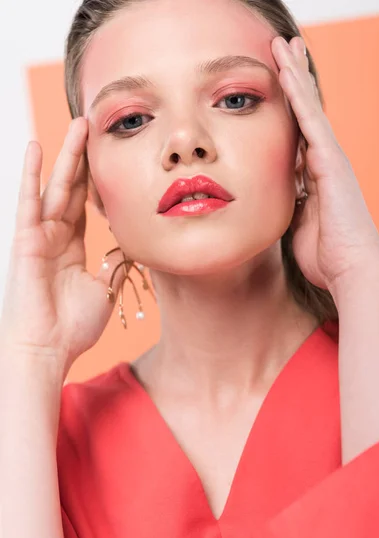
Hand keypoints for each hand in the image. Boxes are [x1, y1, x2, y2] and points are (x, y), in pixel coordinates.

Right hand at [0, 118, 124, 373]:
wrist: (48, 349)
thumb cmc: (73, 326)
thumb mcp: (104, 290)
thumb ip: (114, 265)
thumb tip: (131, 249)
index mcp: (73, 248)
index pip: (87, 205)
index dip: (98, 181)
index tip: (111, 156)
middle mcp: (55, 236)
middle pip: (72, 188)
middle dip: (85, 158)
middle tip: (95, 127)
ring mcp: (39, 235)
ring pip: (56, 187)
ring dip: (67, 156)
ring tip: (78, 125)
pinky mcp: (25, 239)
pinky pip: (29, 201)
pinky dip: (31, 174)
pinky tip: (35, 147)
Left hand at [271, 36, 378, 290]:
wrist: (351, 270)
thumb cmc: (325, 256)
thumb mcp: (299, 225)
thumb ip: (290, 205)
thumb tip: (277, 197)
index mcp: (315, 176)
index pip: (297, 132)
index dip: (288, 107)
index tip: (274, 86)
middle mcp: (325, 162)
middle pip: (305, 112)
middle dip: (294, 80)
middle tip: (282, 49)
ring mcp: (331, 159)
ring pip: (309, 108)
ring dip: (295, 76)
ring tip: (283, 45)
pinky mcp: (332, 163)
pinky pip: (311, 122)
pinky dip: (298, 96)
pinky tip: (286, 70)